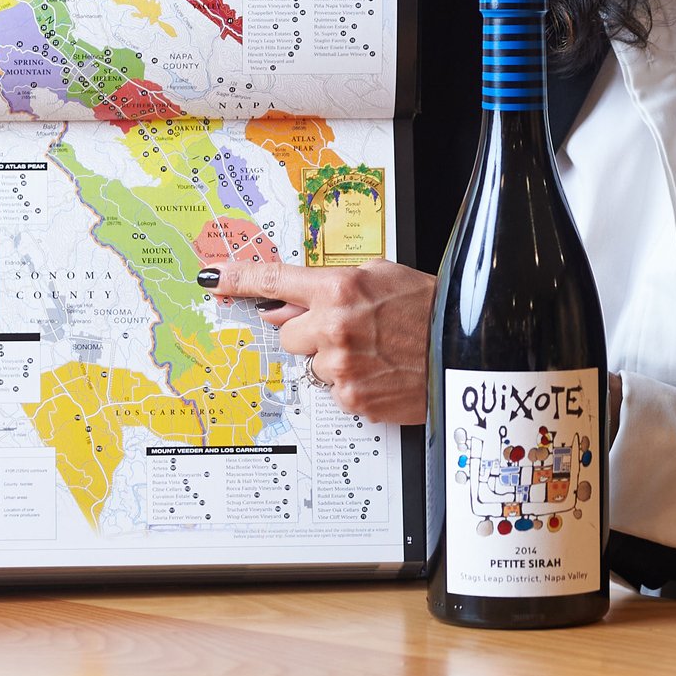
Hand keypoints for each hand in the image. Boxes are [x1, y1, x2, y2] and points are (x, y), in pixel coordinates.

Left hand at [200, 258, 434, 425]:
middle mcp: (334, 327)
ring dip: (333, 357)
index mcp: (340, 289)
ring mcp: (340, 368)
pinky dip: (351, 381)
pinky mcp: (351, 399)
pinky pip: (332, 388)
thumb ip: (329, 285)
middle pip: (289, 332)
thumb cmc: (426, 309)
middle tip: (349, 328)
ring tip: (373, 350)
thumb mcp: (381, 276)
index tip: (213, 277)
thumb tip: (286, 302)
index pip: (275, 280)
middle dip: (311, 330)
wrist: (463, 351)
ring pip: (311, 362)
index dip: (239, 279)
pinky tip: (379, 370)